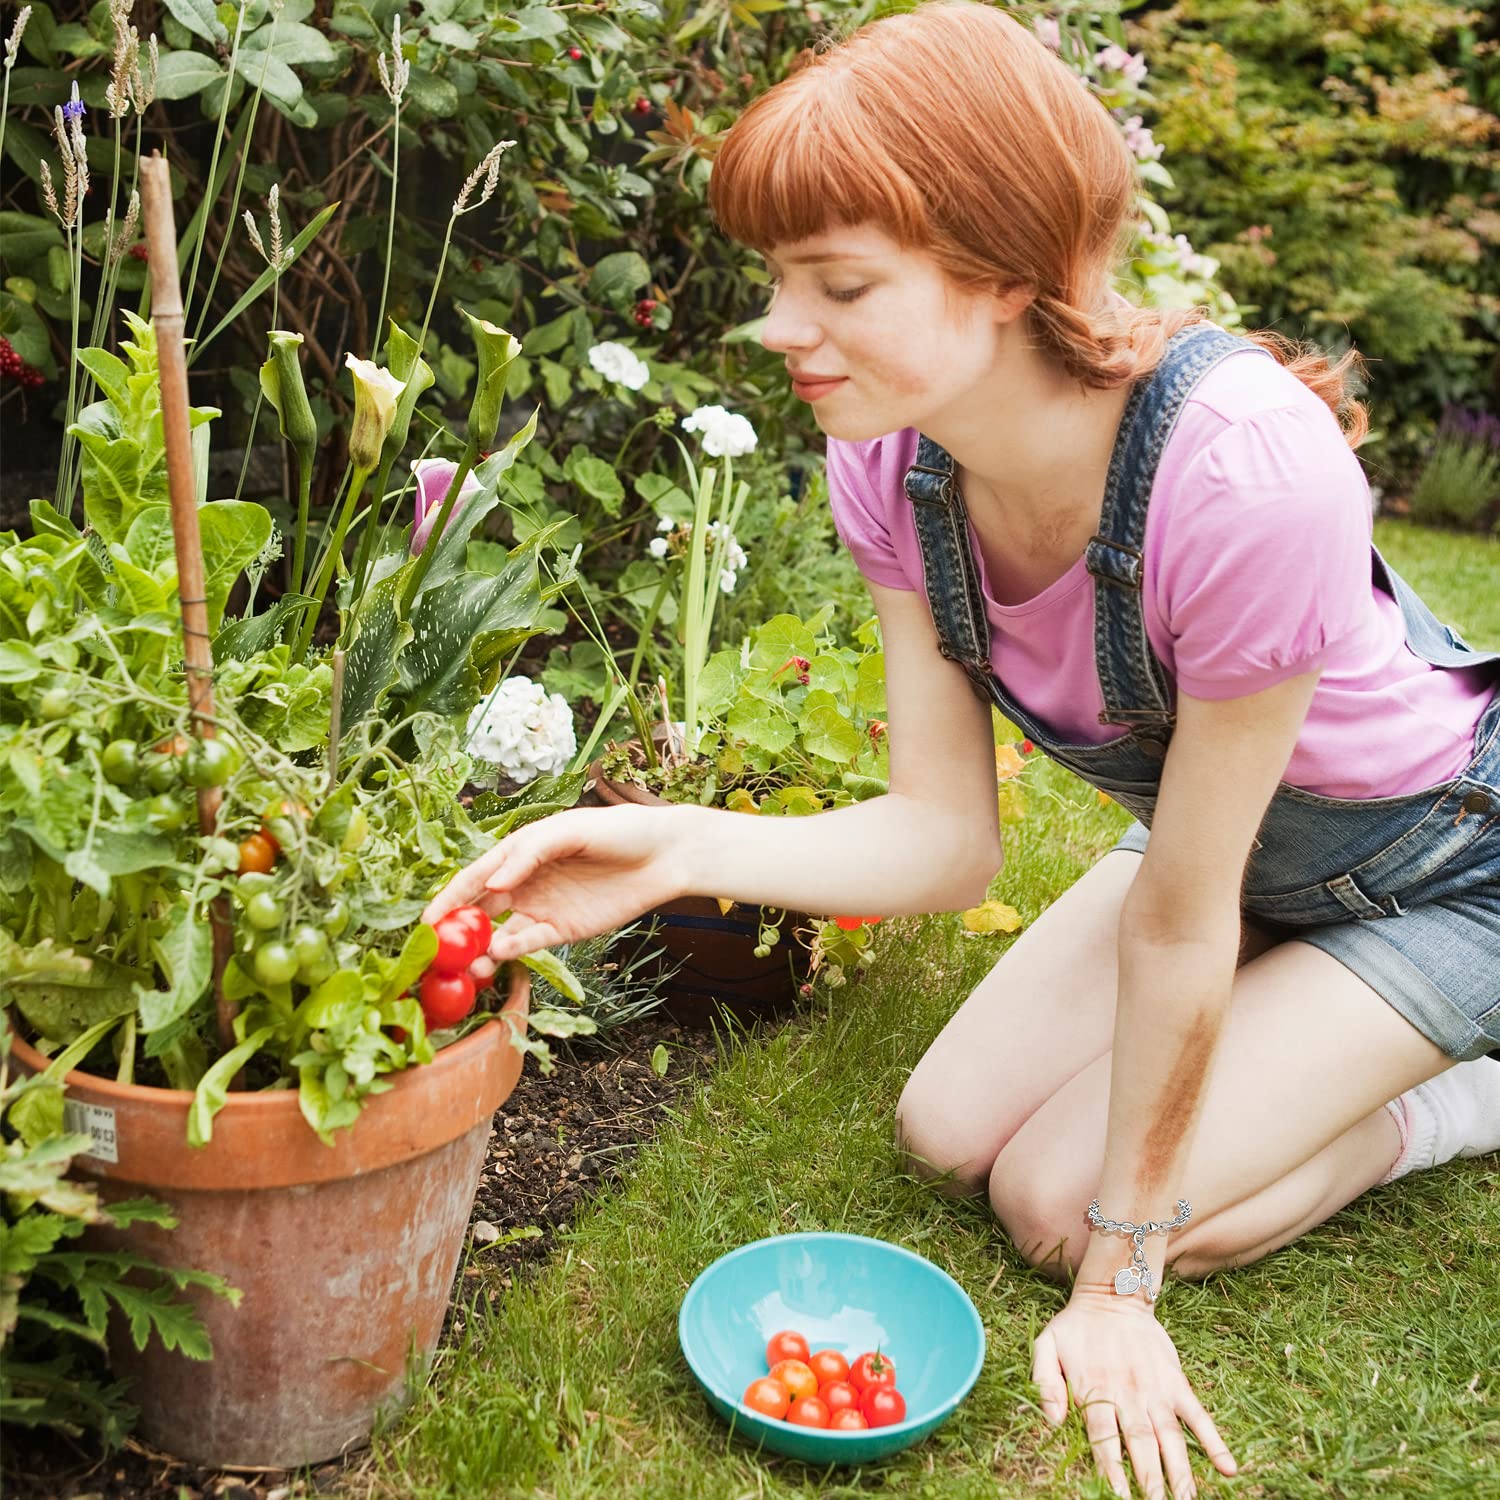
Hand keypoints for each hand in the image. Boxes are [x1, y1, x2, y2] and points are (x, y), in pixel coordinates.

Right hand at [421, 804, 686, 972]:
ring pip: (500, 933)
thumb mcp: (571, 830)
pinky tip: (500, 954)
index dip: (449, 898)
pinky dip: (513, 950)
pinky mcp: (563, 930)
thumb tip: (493, 882)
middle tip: (437, 953)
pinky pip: (530, 943)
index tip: (426, 921)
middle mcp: (524, 882)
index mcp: (519, 852)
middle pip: (480, 910)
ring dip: (482, 949)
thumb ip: (530, 853)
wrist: (664, 855)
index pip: (475, 877)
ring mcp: (542, 908)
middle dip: (457, 931)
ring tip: (469, 965)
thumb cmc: (618, 830)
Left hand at [1031, 1286, 1235, 1499]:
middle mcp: (1128, 1393)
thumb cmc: (1075, 1328)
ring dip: (1180, 1472)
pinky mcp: (1176, 1382)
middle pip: (1141, 1444)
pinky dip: (1214, 1440)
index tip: (1119, 1497)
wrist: (1113, 1294)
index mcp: (1095, 1388)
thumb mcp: (1046, 1345)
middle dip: (1150, 1481)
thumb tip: (1051, 1420)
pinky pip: (1198, 1415)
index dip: (1112, 1469)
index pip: (1104, 1437)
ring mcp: (1156, 1389)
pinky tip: (1228, 1467)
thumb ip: (1044, 1380)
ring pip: (1171, 1437)